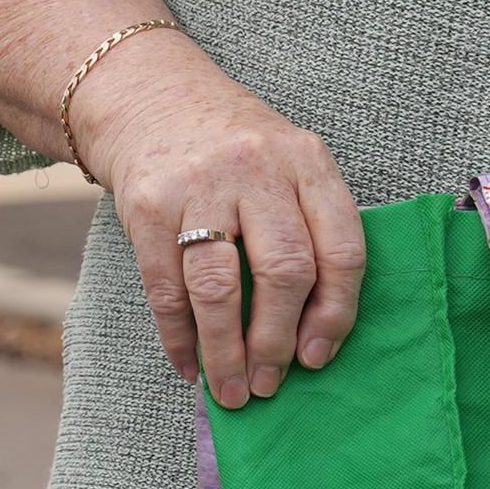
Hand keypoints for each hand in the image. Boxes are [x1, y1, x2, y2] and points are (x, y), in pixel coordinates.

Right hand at [67, 31, 365, 408]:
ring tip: (231, 390)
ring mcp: (199, 185)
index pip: (341, 248)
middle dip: (277, 342)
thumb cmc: (236, 153)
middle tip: (269, 383)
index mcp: (307, 161)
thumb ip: (308, 231)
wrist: (152, 97)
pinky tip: (188, 365)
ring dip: (225, 352)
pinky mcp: (148, 204)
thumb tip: (311, 340)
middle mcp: (257, 168)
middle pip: (284, 271)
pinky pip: (166, 288)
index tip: (318, 357)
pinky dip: (178, 337)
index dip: (335, 314)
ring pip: (219, 287)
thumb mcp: (287, 166)